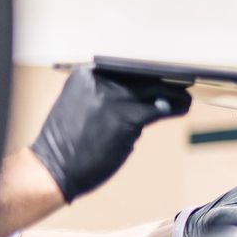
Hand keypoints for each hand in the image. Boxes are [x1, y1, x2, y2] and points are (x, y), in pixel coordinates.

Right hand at [29, 67, 190, 201]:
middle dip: (164, 80)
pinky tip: (182, 108)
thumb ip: (107, 95)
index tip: (163, 74)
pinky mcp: (127, 117)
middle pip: (142, 75)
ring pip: (155, 89)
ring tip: (184, 98)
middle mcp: (99, 81)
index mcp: (85, 75)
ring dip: (174, 93)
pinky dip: (174, 107)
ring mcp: (114, 98)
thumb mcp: (81, 105)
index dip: (146, 72)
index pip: (124, 67)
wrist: (52, 168)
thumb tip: (145, 93)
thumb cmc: (68, 142)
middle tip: (181, 85)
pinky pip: (160, 108)